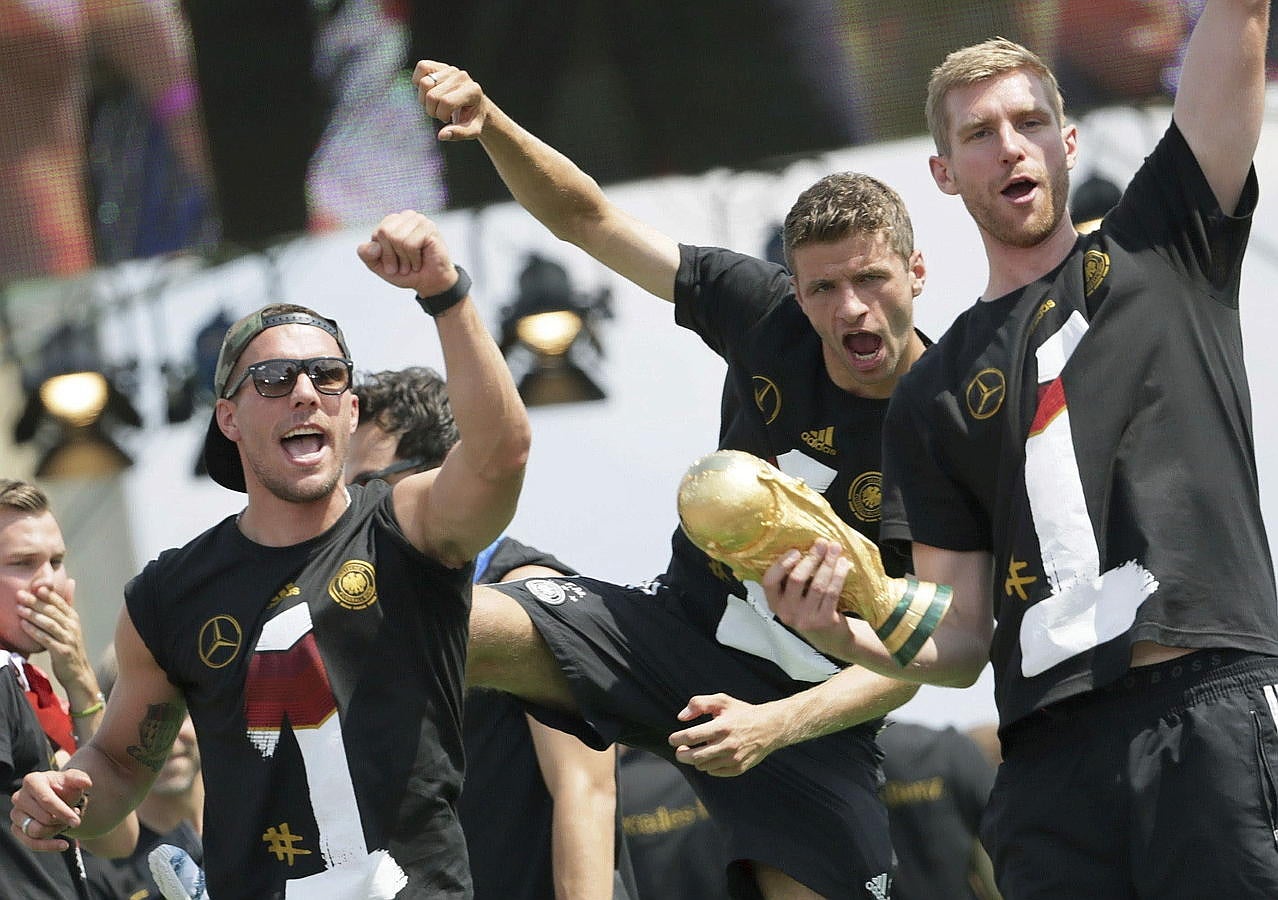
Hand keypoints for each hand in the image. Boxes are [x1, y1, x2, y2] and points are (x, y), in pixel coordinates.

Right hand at [10, 768, 90, 851]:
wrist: (56, 795)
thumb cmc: (64, 786)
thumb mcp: (73, 779)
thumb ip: (80, 779)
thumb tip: (87, 783)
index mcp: (32, 781)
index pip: (46, 800)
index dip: (63, 812)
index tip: (77, 821)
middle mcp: (19, 797)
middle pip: (43, 818)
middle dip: (62, 821)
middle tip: (73, 817)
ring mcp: (16, 814)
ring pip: (36, 831)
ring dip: (56, 830)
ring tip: (65, 823)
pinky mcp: (16, 828)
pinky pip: (30, 843)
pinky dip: (48, 846)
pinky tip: (63, 845)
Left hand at [17, 580, 94, 697]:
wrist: (78, 673)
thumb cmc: (70, 648)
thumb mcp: (71, 626)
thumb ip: (67, 606)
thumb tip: (70, 582)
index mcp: (74, 619)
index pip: (60, 602)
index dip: (48, 594)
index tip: (35, 586)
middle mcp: (72, 627)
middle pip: (53, 611)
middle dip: (35, 602)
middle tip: (20, 595)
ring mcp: (68, 639)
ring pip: (49, 623)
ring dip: (33, 615)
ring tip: (19, 608)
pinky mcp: (62, 651)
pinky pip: (45, 639)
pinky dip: (34, 631)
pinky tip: (23, 625)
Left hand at [357, 210, 459, 295]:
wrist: (430, 283)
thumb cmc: (407, 272)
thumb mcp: (380, 266)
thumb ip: (367, 255)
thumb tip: (372, 246)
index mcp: (393, 221)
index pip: (378, 233)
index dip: (383, 253)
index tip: (392, 265)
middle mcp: (406, 217)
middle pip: (385, 232)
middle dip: (392, 255)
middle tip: (402, 266)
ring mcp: (419, 220)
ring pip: (397, 238)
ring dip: (404, 259)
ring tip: (412, 265)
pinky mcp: (430, 228)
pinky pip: (410, 244)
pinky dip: (413, 259)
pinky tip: (420, 262)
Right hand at [413, 61, 487, 141]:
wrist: (474, 104)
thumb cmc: (472, 118)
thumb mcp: (471, 131)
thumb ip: (458, 134)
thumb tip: (442, 135)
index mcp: (473, 91)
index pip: (446, 102)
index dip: (441, 114)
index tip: (446, 119)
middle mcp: (462, 76)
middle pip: (432, 95)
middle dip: (432, 110)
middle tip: (440, 113)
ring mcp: (451, 69)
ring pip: (424, 83)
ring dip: (425, 99)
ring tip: (435, 104)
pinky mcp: (440, 65)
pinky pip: (422, 67)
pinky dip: (419, 81)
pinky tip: (428, 91)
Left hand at [668, 693, 782, 776]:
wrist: (770, 727)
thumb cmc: (742, 712)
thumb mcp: (722, 701)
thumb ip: (699, 704)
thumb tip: (681, 717)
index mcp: (722, 726)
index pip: (692, 736)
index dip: (678, 739)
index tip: (672, 739)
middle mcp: (728, 745)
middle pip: (695, 756)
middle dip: (681, 754)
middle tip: (679, 750)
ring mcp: (734, 759)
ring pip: (703, 766)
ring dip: (695, 760)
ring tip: (696, 751)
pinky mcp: (738, 769)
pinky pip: (714, 772)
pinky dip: (708, 766)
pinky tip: (711, 756)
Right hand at [763, 538, 849, 632]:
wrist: (830, 637)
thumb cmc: (810, 609)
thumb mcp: (793, 598)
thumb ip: (791, 579)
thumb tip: (805, 545)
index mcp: (775, 603)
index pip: (769, 582)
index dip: (781, 564)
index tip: (796, 550)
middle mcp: (787, 613)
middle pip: (796, 579)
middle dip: (811, 558)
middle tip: (821, 543)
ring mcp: (806, 619)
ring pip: (817, 585)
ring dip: (828, 563)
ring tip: (835, 548)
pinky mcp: (824, 621)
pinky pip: (832, 593)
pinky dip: (839, 576)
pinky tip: (844, 564)